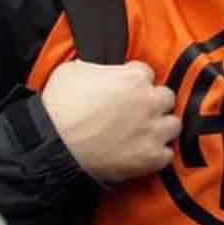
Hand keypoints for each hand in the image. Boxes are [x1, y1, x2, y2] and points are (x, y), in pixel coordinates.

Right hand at [39, 60, 180, 184]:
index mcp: (134, 78)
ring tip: (142, 133)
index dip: (133, 82)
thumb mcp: (72, 71)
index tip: (124, 91)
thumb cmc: (58, 108)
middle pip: (166, 97)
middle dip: (152, 102)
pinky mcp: (151, 157)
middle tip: (135, 112)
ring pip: (172, 125)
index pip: (146, 73)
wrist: (51, 145)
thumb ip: (96, 67)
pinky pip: (166, 154)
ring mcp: (153, 130)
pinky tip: (141, 153)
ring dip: (160, 127)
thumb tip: (98, 69)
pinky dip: (155, 154)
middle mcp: (150, 102)